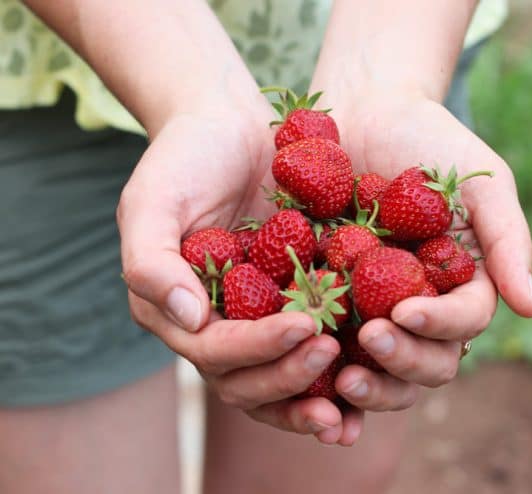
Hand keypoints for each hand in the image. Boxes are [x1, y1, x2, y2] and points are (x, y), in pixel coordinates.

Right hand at [118, 104, 364, 444]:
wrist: (231, 124)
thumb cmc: (185, 156)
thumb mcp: (152, 200)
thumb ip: (152, 263)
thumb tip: (191, 321)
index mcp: (178, 312)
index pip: (215, 352)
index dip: (257, 348)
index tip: (305, 326)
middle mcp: (217, 327)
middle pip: (249, 381)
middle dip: (290, 376)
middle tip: (332, 352)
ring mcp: (258, 318)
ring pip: (283, 380)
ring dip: (317, 395)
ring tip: (361, 390)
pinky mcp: (297, 301)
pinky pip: (316, 346)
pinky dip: (341, 370)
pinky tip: (377, 371)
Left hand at [313, 86, 531, 406]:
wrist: (362, 111)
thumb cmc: (430, 141)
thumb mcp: (481, 183)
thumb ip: (507, 242)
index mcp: (463, 285)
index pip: (463, 324)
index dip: (439, 325)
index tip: (405, 310)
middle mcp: (423, 307)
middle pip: (427, 362)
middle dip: (402, 359)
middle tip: (369, 338)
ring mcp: (376, 309)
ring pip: (382, 369)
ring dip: (367, 381)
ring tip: (334, 370)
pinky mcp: (330, 303)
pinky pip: (329, 345)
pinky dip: (320, 367)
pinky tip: (297, 363)